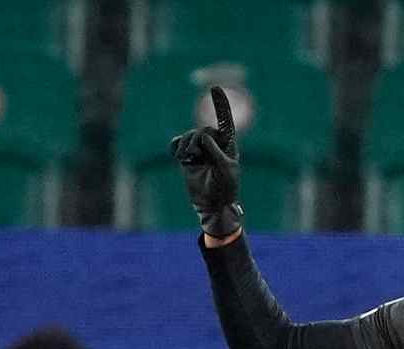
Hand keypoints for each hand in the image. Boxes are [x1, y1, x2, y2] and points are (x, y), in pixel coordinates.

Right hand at [169, 86, 243, 237]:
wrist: (213, 205)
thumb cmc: (225, 188)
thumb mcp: (225, 169)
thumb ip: (215, 151)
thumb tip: (203, 135)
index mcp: (228, 144)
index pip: (224, 120)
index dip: (220, 104)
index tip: (214, 88)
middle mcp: (213, 144)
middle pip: (202, 129)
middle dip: (196, 141)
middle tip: (196, 157)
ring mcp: (199, 150)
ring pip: (188, 136)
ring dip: (185, 146)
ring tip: (187, 160)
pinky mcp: (186, 158)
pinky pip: (176, 144)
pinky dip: (175, 147)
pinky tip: (178, 156)